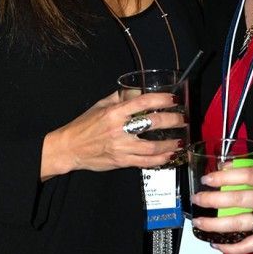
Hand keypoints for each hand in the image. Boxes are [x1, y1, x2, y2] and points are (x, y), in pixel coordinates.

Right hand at [40, 91, 186, 178]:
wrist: (70, 148)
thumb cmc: (84, 125)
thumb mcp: (101, 105)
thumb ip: (121, 98)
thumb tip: (139, 91)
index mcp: (114, 113)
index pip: (143, 102)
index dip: (161, 100)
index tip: (173, 99)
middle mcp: (119, 129)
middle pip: (152, 123)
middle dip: (172, 120)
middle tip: (182, 119)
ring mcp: (122, 147)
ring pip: (152, 147)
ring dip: (170, 143)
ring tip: (181, 139)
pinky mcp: (122, 161)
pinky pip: (146, 162)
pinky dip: (160, 160)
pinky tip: (170, 155)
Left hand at [191, 164, 252, 253]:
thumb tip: (226, 167)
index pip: (246, 175)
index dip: (224, 176)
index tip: (208, 178)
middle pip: (237, 200)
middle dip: (212, 200)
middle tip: (197, 198)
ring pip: (238, 224)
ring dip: (214, 225)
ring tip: (199, 222)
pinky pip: (248, 245)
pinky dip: (231, 248)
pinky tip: (217, 244)